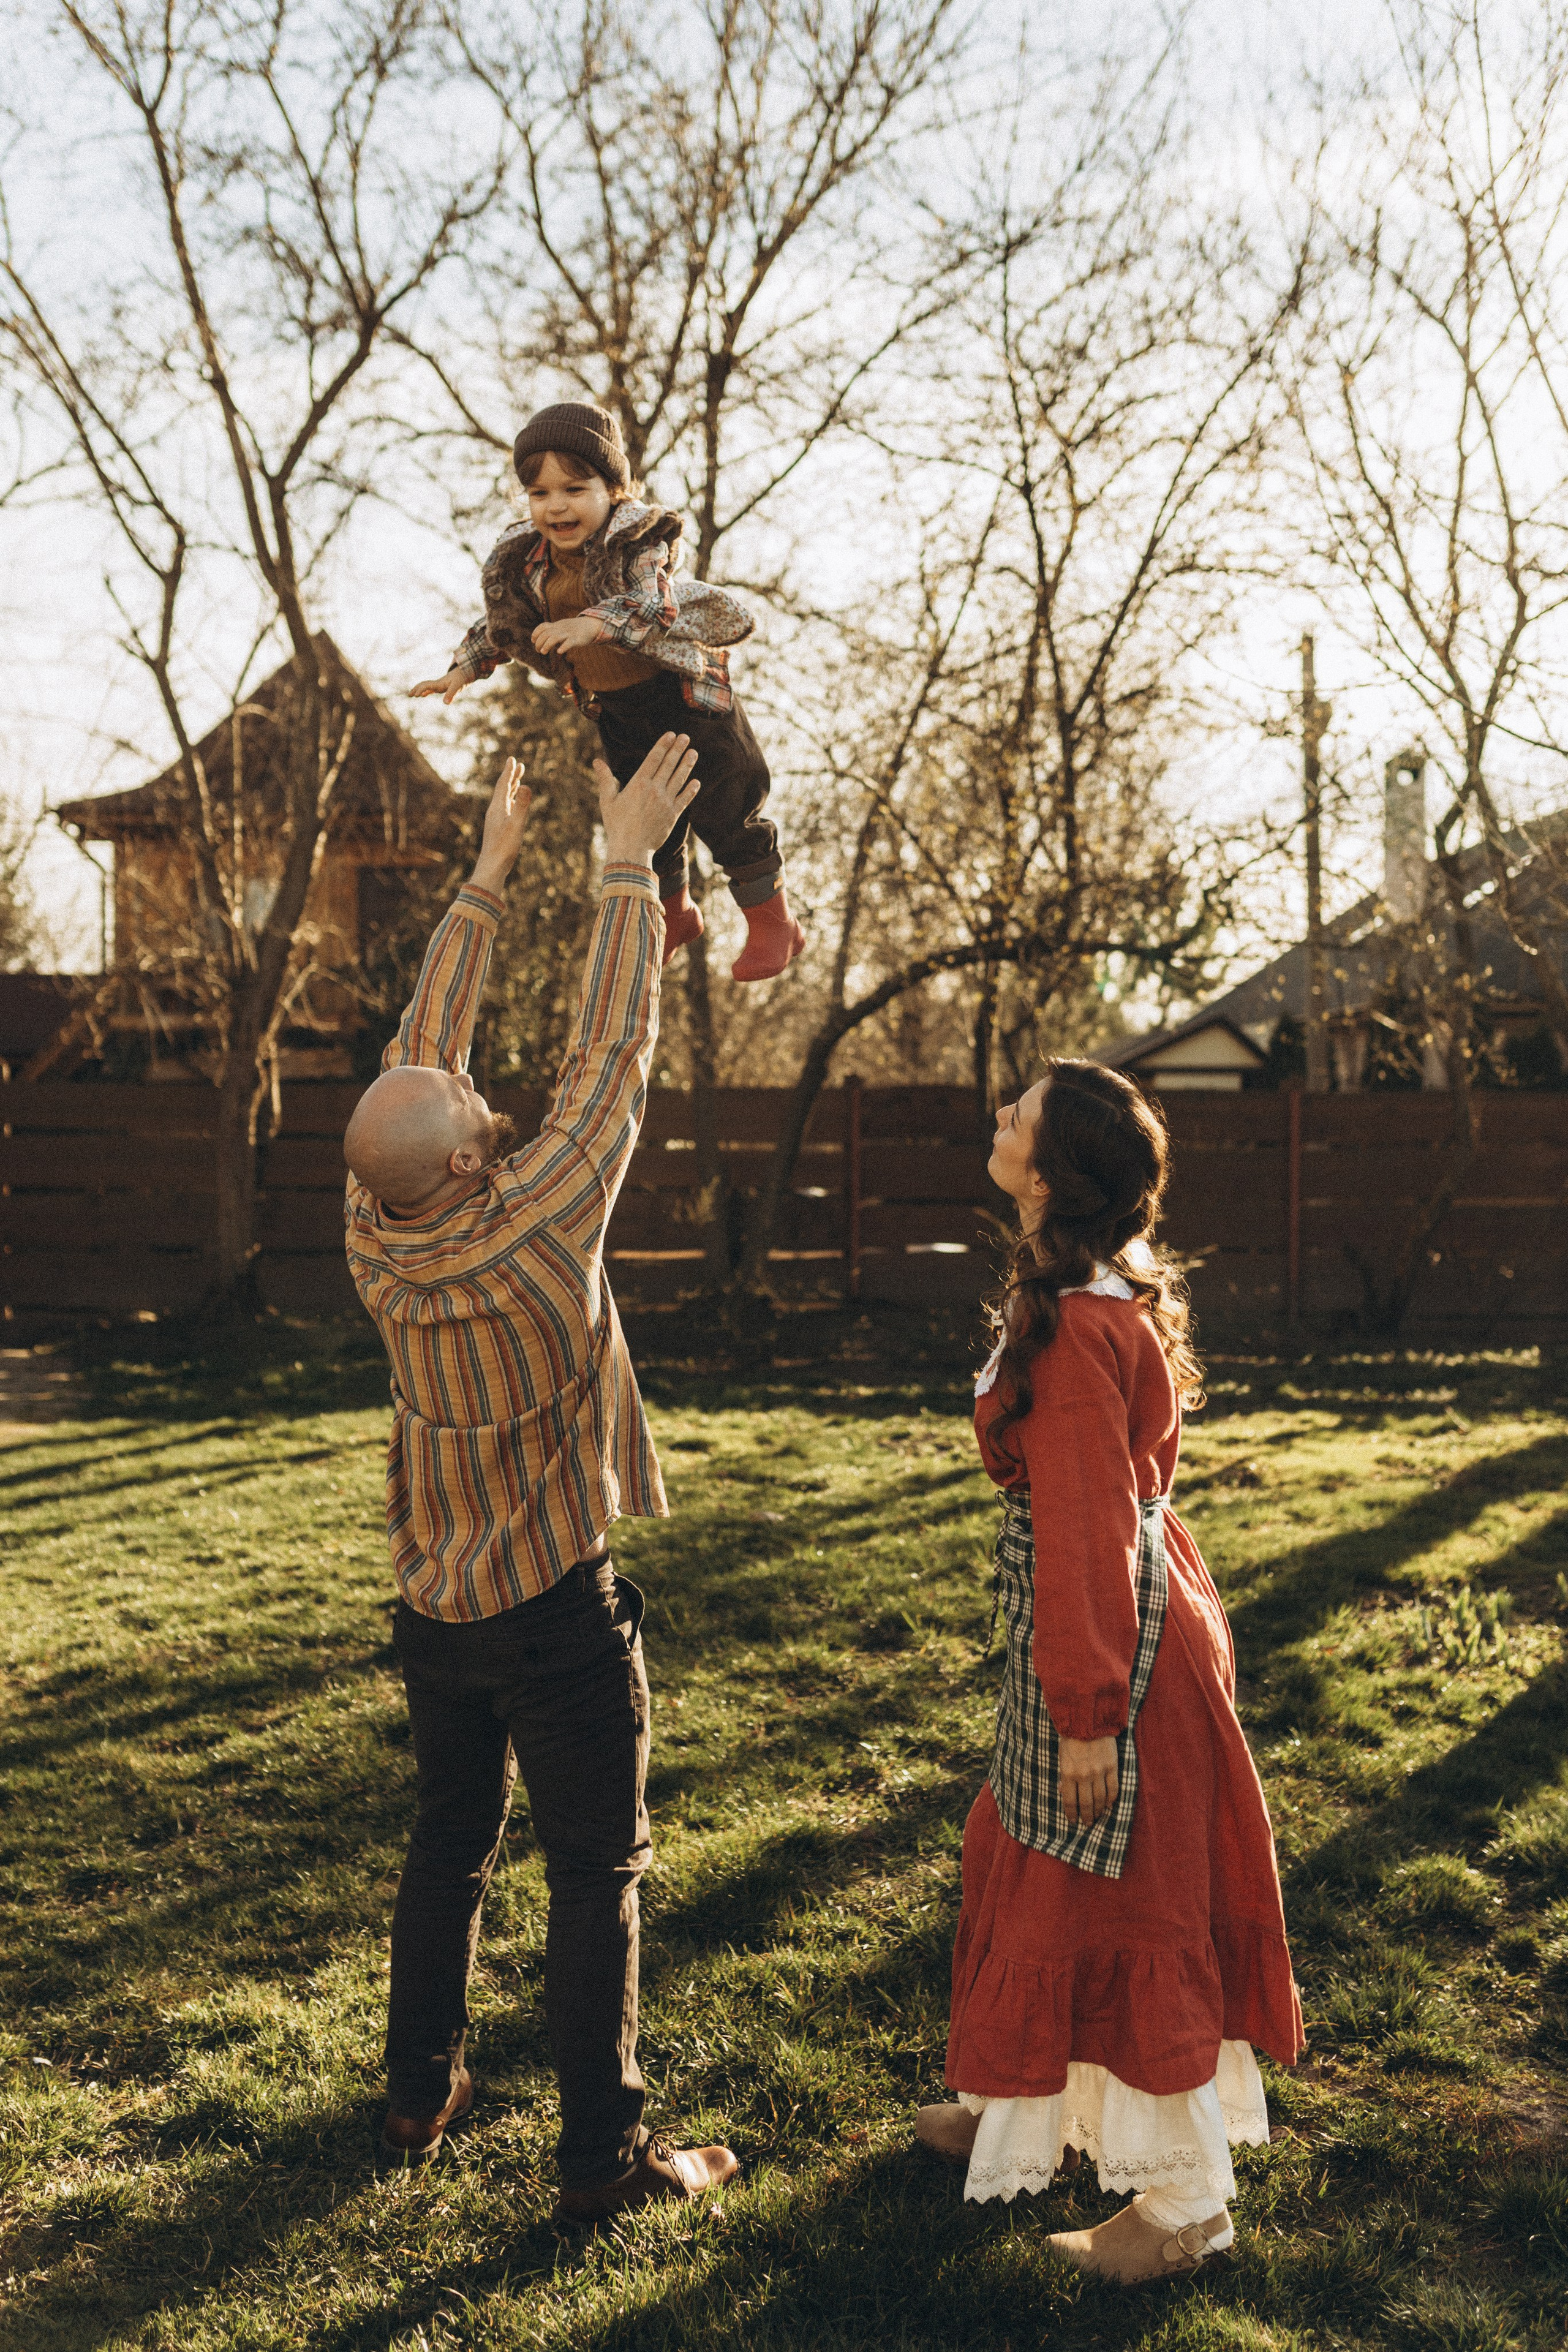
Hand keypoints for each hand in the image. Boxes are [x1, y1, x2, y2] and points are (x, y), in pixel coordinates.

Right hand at [411, 668, 469, 704]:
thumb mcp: (457, 686)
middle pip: (423, 685)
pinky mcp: (442, 686)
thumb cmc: (461, 678)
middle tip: (409, 695)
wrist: (465, 672)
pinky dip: (426, 692)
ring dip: (418, 690)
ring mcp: (439, 685)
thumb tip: (445, 704)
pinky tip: (423, 696)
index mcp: (439, 683)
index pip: (427, 685)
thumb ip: (451, 694)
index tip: (416, 696)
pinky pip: (431, 689)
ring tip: (412, 695)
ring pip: (426, 686)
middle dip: (416, 689)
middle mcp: (437, 683)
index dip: (421, 690)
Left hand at [469, 757, 531, 892]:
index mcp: (498, 807)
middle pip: (503, 789)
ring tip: (518, 780)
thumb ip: (522, 806)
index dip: (509, 772)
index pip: (503, 785)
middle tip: (519, 765)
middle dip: (511, 777)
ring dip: (511, 788)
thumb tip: (526, 786)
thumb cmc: (504, 847)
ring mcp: (495, 819)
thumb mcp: (516, 825)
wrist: (492, 866)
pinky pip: (505, 808)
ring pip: (504, 799)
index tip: (512, 759)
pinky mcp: (498, 827)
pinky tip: (513, 804)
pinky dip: (511, 801)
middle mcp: (495, 811)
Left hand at [532, 616, 604, 656]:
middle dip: (539, 642)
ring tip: (543, 652)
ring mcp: (568, 633)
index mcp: (557, 625)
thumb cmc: (575, 629)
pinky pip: (569, 642)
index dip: (536, 633)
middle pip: (547, 633)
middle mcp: (561, 628)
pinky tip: (559, 652)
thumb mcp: (562, 627)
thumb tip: (543, 642)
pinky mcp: (576, 639)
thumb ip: (553, 632)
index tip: (532, 640)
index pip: (543, 626)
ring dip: (547, 644)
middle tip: (538, 651)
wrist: (591, 625)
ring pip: (555, 637)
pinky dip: (563, 647)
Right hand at [596, 734, 699, 866]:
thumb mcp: (607, 800)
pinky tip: (696, 781)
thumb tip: (597, 761)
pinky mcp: (673, 815)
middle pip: (669, 765)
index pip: (654, 759)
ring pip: (679, 779)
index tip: (671, 735)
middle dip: (677, 749)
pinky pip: (684, 799)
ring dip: (687, 765)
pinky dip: (691, 790)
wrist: (631, 849)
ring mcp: (666, 802)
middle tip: (685, 737)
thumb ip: (605, 779)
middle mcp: (654, 790)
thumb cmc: (616, 825)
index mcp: (638, 784)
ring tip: (693, 753)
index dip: (663, 745)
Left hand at [1057, 1734, 1119, 1827]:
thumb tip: (1064, 1792)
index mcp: (1068, 1773)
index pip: (1070, 1801)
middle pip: (1086, 1803)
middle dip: (1087, 1816)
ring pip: (1101, 1799)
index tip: (1073, 1821)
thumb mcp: (1062, 1757)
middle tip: (1087, 1823)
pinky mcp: (1112, 1766)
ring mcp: (1099, 1771)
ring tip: (1098, 1816)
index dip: (1072, 1814)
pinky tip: (1109, 1804)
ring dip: (1099, 1810)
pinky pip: (1113, 1788)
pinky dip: (1112, 1798)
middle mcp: (1084, 1775)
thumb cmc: (1071, 1737)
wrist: (1088, 1720)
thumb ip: (1065, 1776)